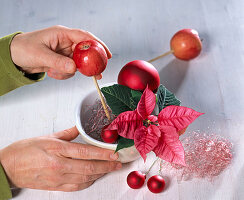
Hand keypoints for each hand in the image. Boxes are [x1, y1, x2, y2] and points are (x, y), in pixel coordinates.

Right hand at [0, 127, 120, 191]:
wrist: (8, 167)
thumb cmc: (25, 150)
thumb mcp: (46, 137)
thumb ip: (67, 133)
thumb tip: (80, 128)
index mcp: (57, 149)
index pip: (85, 152)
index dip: (102, 153)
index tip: (114, 153)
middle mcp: (59, 165)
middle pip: (89, 167)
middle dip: (106, 165)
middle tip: (118, 163)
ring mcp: (57, 178)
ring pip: (85, 178)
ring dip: (100, 174)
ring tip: (110, 169)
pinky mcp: (55, 187)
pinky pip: (76, 186)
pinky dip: (88, 182)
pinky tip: (95, 177)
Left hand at [10, 25, 111, 79]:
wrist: (15, 57)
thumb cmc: (24, 49)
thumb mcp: (40, 55)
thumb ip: (58, 62)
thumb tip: (74, 69)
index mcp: (62, 34)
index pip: (84, 37)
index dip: (98, 44)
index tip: (107, 54)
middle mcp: (65, 42)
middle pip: (85, 51)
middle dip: (90, 62)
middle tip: (96, 72)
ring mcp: (64, 52)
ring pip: (78, 63)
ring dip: (72, 72)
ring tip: (56, 73)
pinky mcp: (62, 61)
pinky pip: (70, 70)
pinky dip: (64, 75)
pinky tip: (53, 73)